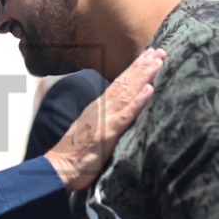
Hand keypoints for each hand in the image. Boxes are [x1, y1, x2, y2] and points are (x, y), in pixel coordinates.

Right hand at [45, 47, 164, 190]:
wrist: (58, 167)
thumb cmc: (74, 155)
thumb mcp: (92, 133)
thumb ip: (104, 121)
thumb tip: (118, 114)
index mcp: (99, 108)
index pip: (119, 85)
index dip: (134, 70)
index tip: (149, 57)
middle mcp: (102, 108)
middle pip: (125, 83)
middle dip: (143, 66)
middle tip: (160, 50)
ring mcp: (105, 119)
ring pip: (127, 92)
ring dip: (143, 76)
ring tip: (157, 61)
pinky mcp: (108, 133)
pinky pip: (126, 114)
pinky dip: (138, 101)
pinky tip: (149, 89)